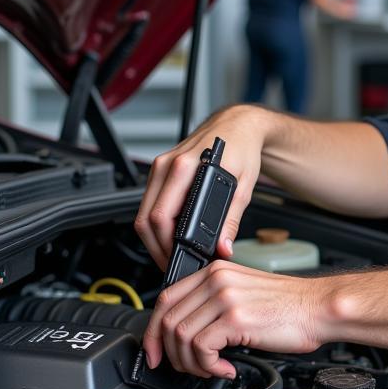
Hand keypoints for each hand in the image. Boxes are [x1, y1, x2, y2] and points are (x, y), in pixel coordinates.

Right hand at [135, 105, 268, 269]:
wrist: (237, 126)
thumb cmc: (241, 149)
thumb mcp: (243, 187)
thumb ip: (231, 220)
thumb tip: (222, 247)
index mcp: (186, 167)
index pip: (162, 216)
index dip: (167, 244)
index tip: (179, 259)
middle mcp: (168, 165)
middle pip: (146, 218)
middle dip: (157, 247)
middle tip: (174, 262)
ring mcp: (161, 166)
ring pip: (143, 212)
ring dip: (153, 237)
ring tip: (172, 252)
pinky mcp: (160, 169)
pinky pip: (149, 202)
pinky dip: (154, 222)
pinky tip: (169, 233)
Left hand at [142, 259, 329, 376]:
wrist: (318, 308)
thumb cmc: (288, 306)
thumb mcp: (242, 293)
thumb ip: (213, 302)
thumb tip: (185, 331)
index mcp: (215, 271)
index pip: (166, 299)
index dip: (154, 331)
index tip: (156, 353)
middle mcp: (216, 279)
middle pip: (167, 320)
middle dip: (171, 354)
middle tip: (188, 368)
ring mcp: (225, 297)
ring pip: (181, 337)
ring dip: (192, 364)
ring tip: (212, 369)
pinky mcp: (235, 318)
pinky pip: (202, 348)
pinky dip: (209, 367)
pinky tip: (226, 369)